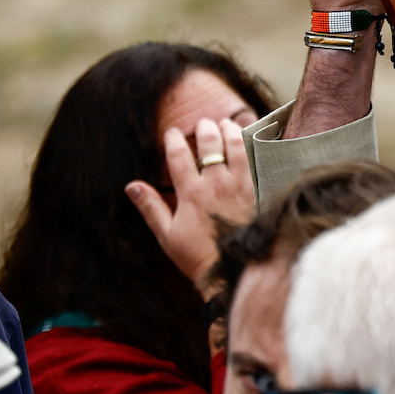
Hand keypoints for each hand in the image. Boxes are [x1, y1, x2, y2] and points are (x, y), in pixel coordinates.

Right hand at [125, 118, 253, 300]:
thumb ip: (151, 208)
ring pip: (238, 147)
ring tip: (226, 125)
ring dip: (231, 131)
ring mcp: (243, 186)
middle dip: (205, 129)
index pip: (179, 156)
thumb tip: (132, 186)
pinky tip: (253, 141)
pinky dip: (255, 147)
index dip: (174, 140)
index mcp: (192, 193)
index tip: (172, 132)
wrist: (236, 270)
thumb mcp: (168, 235)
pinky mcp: (262, 191)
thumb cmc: (199, 256)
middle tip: (203, 123)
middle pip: (211, 144)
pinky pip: (260, 161)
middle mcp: (218, 184)